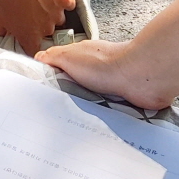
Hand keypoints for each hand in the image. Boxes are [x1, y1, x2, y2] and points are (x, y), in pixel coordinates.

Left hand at [0, 0, 76, 57]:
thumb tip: (0, 37)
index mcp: (30, 37)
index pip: (33, 51)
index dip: (29, 45)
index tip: (25, 39)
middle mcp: (46, 29)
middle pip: (45, 33)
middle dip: (38, 26)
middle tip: (27, 12)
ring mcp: (57, 14)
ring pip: (57, 19)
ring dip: (49, 13)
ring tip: (38, 1)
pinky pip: (67, 4)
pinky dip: (62, 1)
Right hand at [35, 39, 176, 110]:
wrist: (139, 76)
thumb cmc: (107, 64)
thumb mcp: (68, 56)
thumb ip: (52, 57)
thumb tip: (39, 58)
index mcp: (81, 58)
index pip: (60, 69)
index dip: (51, 81)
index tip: (41, 94)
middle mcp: (95, 71)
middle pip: (74, 88)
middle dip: (67, 99)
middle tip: (57, 112)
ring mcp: (109, 86)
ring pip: (90, 102)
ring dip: (85, 110)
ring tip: (75, 120)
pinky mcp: (122, 101)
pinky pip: (107, 113)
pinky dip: (101, 117)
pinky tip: (95, 122)